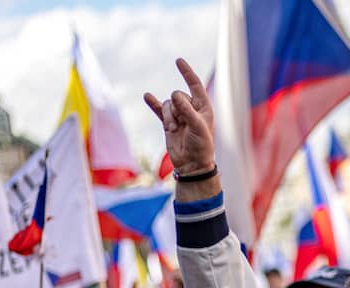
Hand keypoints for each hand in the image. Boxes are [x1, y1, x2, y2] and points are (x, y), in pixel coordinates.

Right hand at [144, 58, 214, 175]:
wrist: (192, 165)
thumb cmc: (200, 146)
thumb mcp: (197, 127)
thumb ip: (186, 110)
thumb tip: (174, 94)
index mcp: (203, 107)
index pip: (195, 85)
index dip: (187, 73)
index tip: (178, 60)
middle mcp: (191, 109)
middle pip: (177, 96)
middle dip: (175, 109)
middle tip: (178, 126)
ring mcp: (179, 115)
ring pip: (167, 104)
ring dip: (168, 116)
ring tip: (172, 130)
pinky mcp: (168, 123)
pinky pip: (159, 110)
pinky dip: (153, 104)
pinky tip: (146, 96)